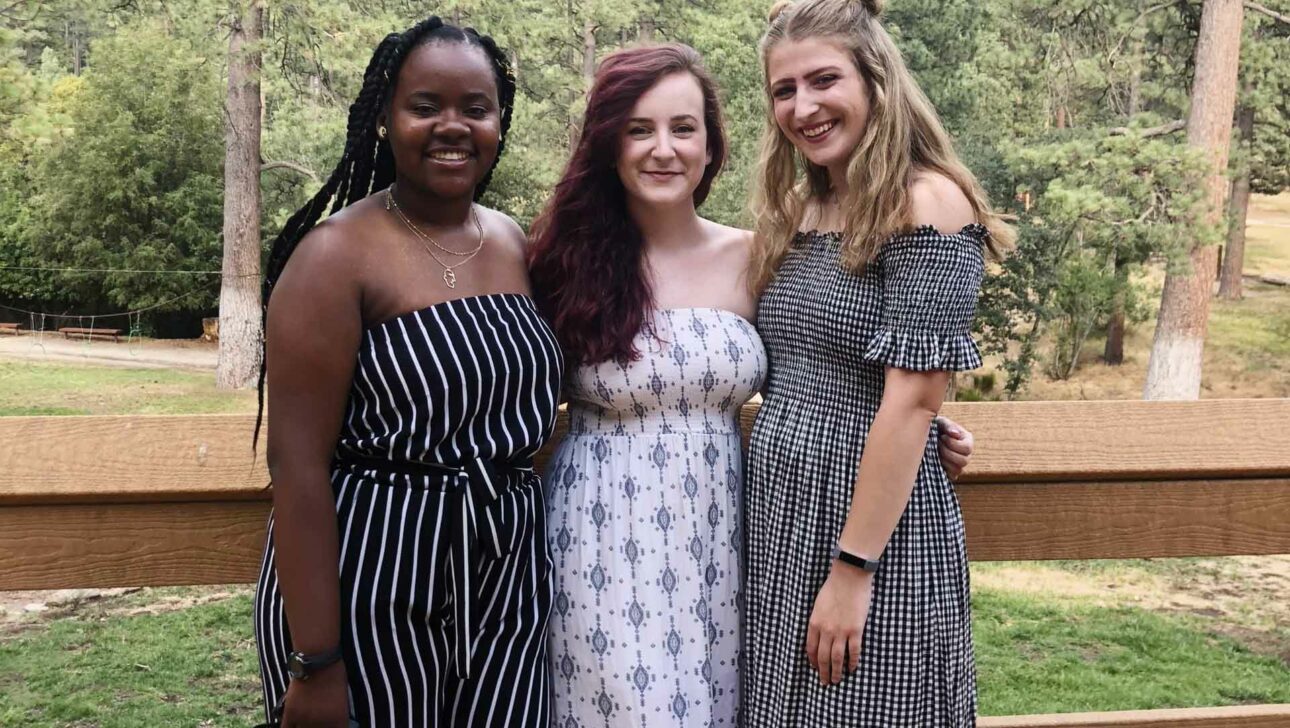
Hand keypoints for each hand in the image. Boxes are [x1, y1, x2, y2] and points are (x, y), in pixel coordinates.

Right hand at [282, 662, 349, 727]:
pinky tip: (293, 726)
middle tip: (317, 723)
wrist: (318, 660)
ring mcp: (306, 720)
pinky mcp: (291, 713)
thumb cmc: (335, 673)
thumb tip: (333, 722)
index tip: (330, 726)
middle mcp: (323, 724)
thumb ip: (338, 714)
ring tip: (306, 722)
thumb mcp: (343, 697)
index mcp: (340, 720)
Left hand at [806, 561, 873, 684]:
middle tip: (825, 682)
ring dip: (836, 672)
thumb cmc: (834, 587)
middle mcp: (825, 630)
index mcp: (814, 623)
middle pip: (823, 657)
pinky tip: (852, 669)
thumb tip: (819, 634)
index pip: (810, 648)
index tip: (815, 668)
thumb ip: (818, 620)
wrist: (849, 577)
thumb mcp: (819, 605)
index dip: (813, 661)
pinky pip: (853, 651)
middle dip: (823, 672)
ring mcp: (841, 631)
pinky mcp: (855, 630)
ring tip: (836, 681)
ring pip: (837, 658)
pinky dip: (852, 662)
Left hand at [935, 415, 973, 480]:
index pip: (967, 448)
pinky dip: (941, 469)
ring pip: (957, 470)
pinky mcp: (951, 473)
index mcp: (967, 441)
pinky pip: (950, 477)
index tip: (942, 437)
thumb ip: (948, 426)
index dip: (952, 444)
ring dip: (943, 461)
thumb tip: (954, 434)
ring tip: (935, 452)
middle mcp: (966, 455)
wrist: (925, 437)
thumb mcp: (941, 423)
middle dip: (947, 453)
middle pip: (964, 461)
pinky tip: (934, 460)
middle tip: (937, 445)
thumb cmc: (936, 427)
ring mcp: (959, 465)